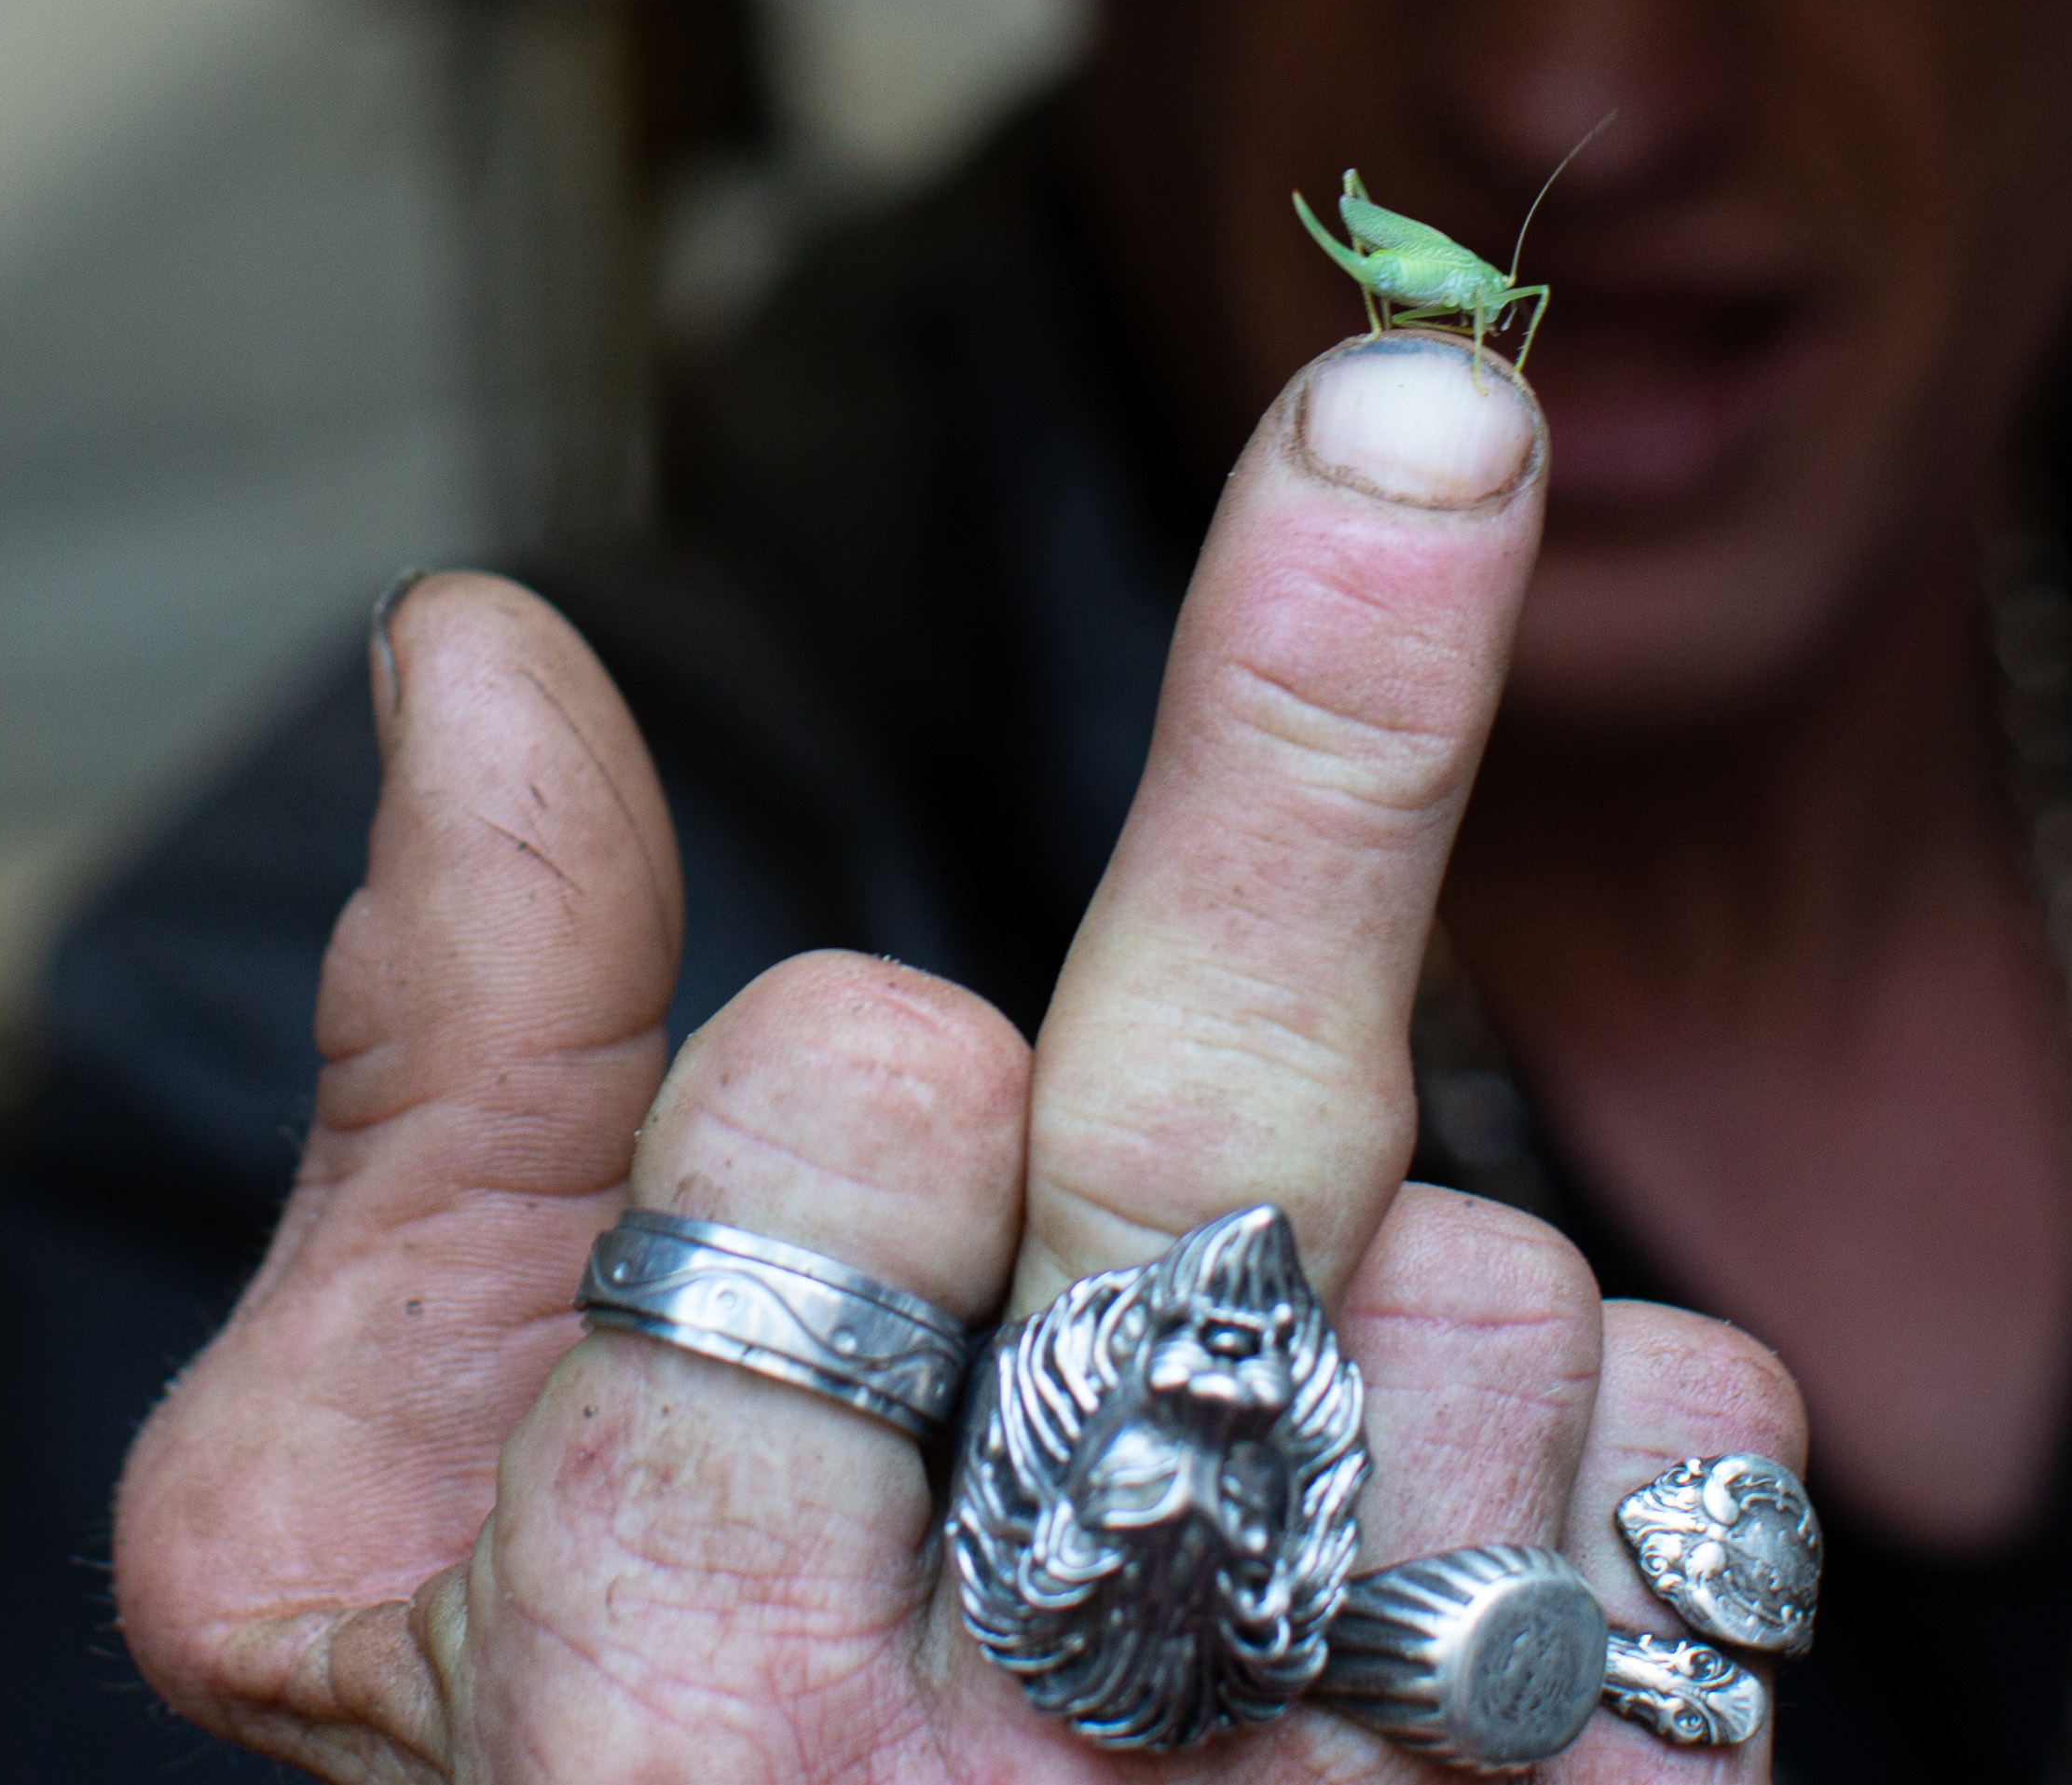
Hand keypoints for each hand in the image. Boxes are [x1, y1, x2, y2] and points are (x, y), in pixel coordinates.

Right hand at [114, 335, 1806, 1779]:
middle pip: (1208, 1140)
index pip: (842, 1103)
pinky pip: (1702, 1429)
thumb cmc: (611, 1756)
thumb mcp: (369, 1507)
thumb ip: (444, 1087)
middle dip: (1315, 733)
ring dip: (1368, 1283)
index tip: (841, 1193)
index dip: (850, 1079)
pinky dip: (1590, 1419)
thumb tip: (476, 653)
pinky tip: (1410, 1567)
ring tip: (1213, 1507)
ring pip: (1478, 1278)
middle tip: (1427, 421)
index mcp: (657, 1693)